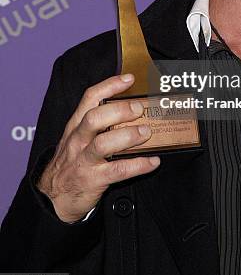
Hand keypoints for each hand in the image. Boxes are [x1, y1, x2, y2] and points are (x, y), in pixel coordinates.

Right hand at [37, 73, 159, 222]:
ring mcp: (84, 160)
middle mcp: (78, 140)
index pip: (90, 98)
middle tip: (139, 108)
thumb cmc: (72, 162)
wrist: (54, 196)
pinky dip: (138, 165)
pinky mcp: (93, 179)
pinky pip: (117, 171)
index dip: (109, 85)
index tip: (129, 78)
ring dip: (128, 136)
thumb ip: (99, 123)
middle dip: (119, 110)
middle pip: (94, 118)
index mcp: (76, 126)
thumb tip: (132, 108)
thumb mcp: (79, 138)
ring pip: (103, 144)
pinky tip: (152, 161)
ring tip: (146, 132)